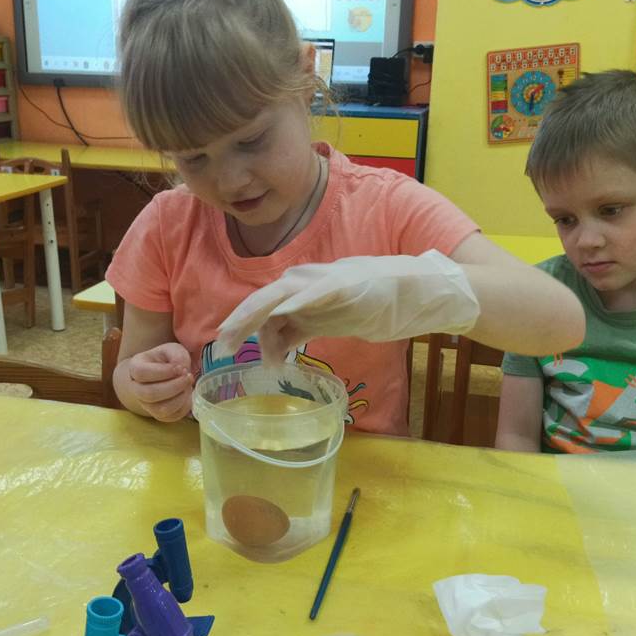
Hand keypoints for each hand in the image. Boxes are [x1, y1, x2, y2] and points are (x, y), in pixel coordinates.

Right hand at [125, 343, 193, 421]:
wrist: (164, 375)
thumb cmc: (167, 360)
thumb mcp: (172, 350)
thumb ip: (177, 356)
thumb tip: (182, 369)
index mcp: (135, 368)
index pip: (141, 373)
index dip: (163, 372)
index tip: (180, 368)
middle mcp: (136, 389)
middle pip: (149, 394)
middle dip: (174, 386)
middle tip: (189, 377)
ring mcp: (147, 404)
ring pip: (160, 409)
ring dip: (180, 398)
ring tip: (188, 386)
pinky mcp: (159, 415)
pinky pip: (171, 416)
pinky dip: (184, 407)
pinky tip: (187, 395)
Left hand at [216, 250, 479, 362]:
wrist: (413, 291)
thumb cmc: (370, 306)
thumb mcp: (326, 323)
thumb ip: (298, 332)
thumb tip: (271, 353)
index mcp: (302, 292)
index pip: (264, 308)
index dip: (242, 325)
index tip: (223, 348)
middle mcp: (308, 283)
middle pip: (265, 299)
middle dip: (241, 321)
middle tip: (221, 345)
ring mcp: (326, 282)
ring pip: (282, 293)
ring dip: (258, 313)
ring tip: (238, 333)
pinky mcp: (346, 285)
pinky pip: (317, 292)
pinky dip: (298, 300)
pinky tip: (282, 310)